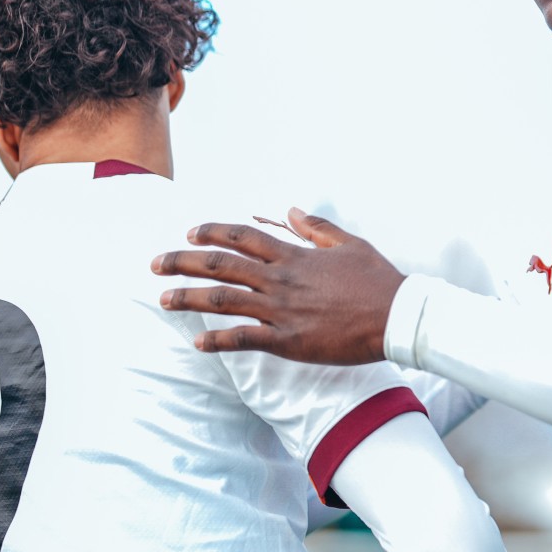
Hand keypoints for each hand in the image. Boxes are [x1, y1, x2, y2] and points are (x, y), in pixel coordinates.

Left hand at [152, 207, 405, 364]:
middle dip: (183, 263)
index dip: (213, 233)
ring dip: (189, 298)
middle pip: (220, 265)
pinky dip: (217, 340)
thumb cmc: (377, 280)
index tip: (190, 233)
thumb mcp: (348, 243)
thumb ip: (315, 227)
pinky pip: (243, 339)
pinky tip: (197, 341)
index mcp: (294, 255)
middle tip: (155, 265)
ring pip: (223, 300)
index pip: (242, 237)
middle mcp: (280, 280)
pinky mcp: (288, 341)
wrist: (396, 316)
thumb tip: (290, 210)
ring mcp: (281, 311)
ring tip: (163, 299)